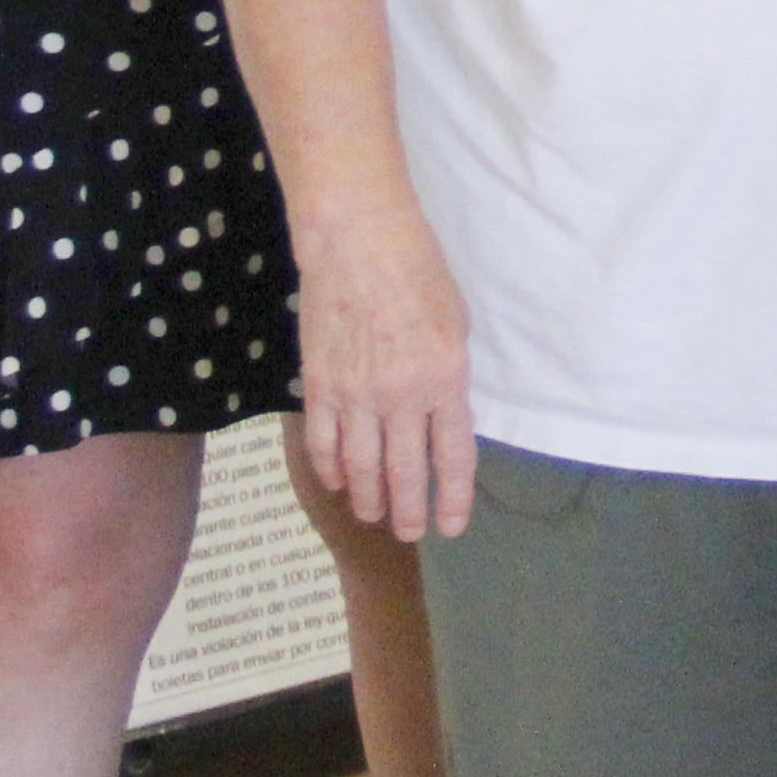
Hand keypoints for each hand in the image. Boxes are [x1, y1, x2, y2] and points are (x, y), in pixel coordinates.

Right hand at [293, 195, 476, 541]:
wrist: (359, 242)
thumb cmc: (418, 273)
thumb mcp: (456, 325)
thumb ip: (449, 379)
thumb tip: (442, 422)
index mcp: (446, 377)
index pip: (453, 455)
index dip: (453, 497)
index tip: (451, 524)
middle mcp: (401, 394)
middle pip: (406, 472)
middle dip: (408, 511)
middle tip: (409, 533)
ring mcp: (355, 394)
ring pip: (361, 467)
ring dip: (370, 498)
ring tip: (376, 515)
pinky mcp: (319, 385)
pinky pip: (324, 443)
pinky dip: (332, 470)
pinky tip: (341, 484)